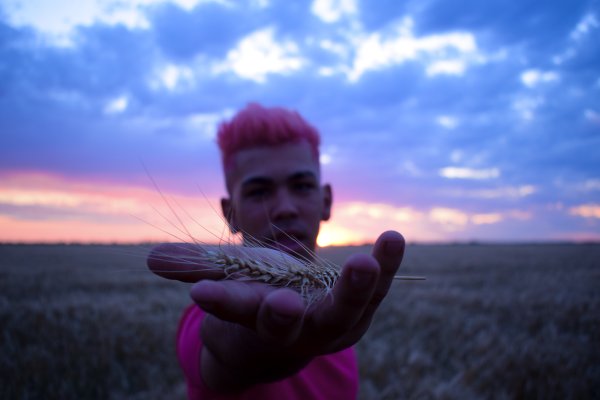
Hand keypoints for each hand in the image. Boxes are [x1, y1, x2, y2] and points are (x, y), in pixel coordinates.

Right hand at [147, 230, 404, 391]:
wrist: (288, 326)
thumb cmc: (247, 300)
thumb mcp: (220, 286)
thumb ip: (191, 268)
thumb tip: (152, 259)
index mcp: (260, 328)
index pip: (241, 315)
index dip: (223, 303)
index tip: (202, 293)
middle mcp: (301, 333)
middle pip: (301, 328)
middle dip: (292, 315)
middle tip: (285, 302)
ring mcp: (334, 323)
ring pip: (347, 310)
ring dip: (358, 287)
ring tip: (368, 259)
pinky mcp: (360, 305)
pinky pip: (376, 288)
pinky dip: (385, 266)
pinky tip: (393, 239)